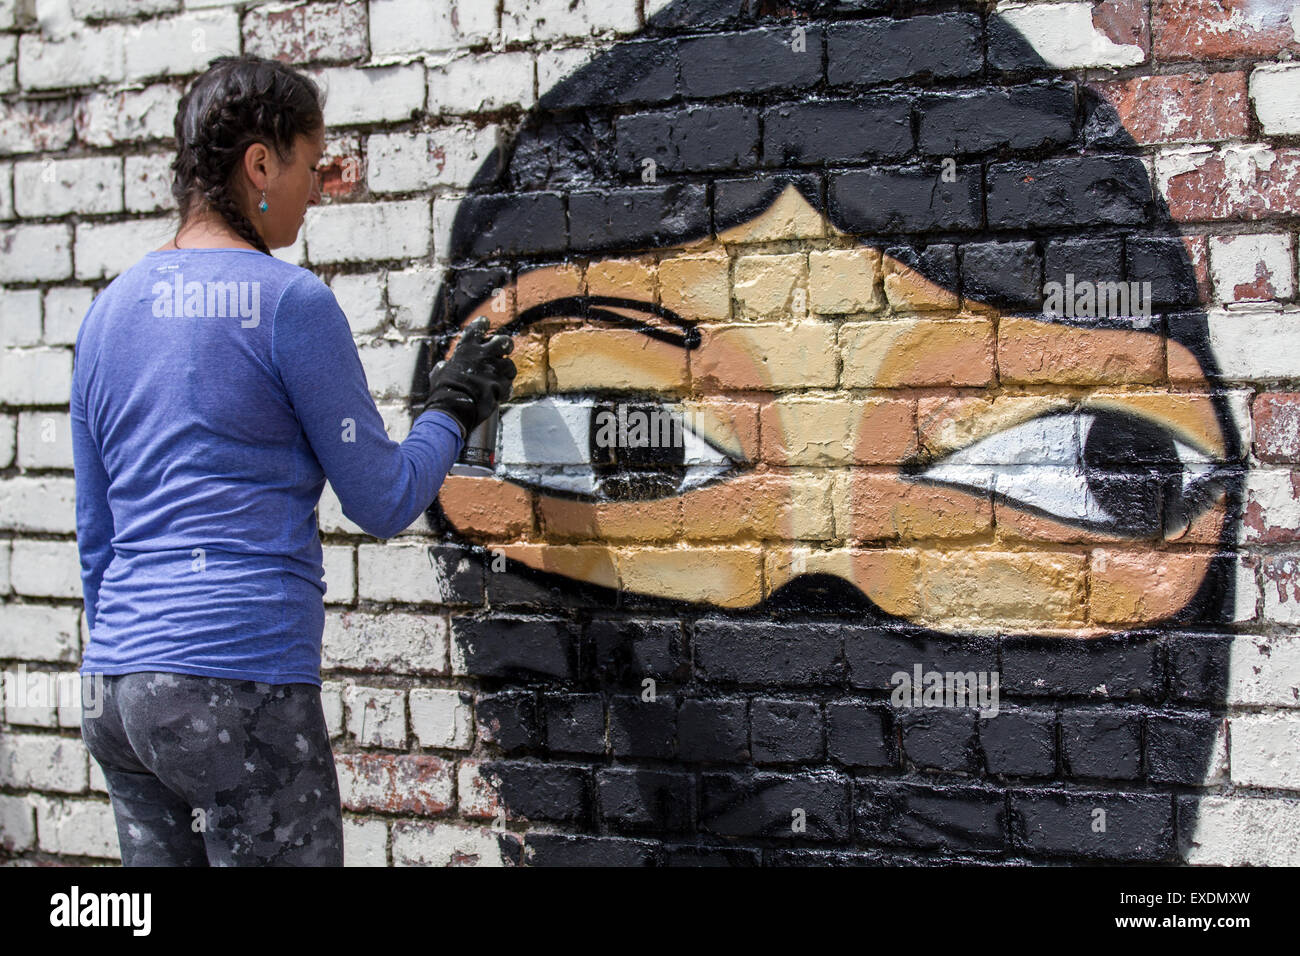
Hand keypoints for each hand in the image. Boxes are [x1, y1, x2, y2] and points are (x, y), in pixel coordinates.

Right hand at [421, 316, 515, 439]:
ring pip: (510, 364)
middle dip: (506, 344)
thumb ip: (444, 367)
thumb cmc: (443, 390)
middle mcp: (483, 355)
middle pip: (504, 341)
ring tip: (501, 377)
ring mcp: (495, 370)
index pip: (477, 328)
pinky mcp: (502, 385)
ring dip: (507, 371)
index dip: (482, 324)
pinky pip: (509, 386)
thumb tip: (442, 366)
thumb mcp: (438, 374)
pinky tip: (500, 394)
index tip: (485, 323)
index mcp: (466, 348)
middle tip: (504, 349)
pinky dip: (505, 390)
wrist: (454, 407)